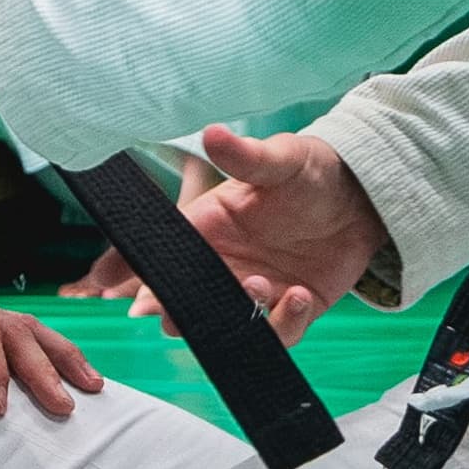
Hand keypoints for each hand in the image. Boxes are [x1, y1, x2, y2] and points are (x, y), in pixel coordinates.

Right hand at [126, 124, 386, 346]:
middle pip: (184, 298)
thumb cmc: (313, 171)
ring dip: (236, 316)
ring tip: (262, 287)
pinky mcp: (291, 311)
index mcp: (208, 226)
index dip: (127, 265)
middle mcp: (225, 263)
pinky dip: (284, 324)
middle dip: (176, 311)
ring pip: (226, 323)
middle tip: (178, 314)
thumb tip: (213, 133)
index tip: (103, 279)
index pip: (160, 248)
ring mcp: (256, 290)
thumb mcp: (283, 159)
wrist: (365, 199)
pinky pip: (276, 335)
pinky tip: (300, 295)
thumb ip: (248, 156)